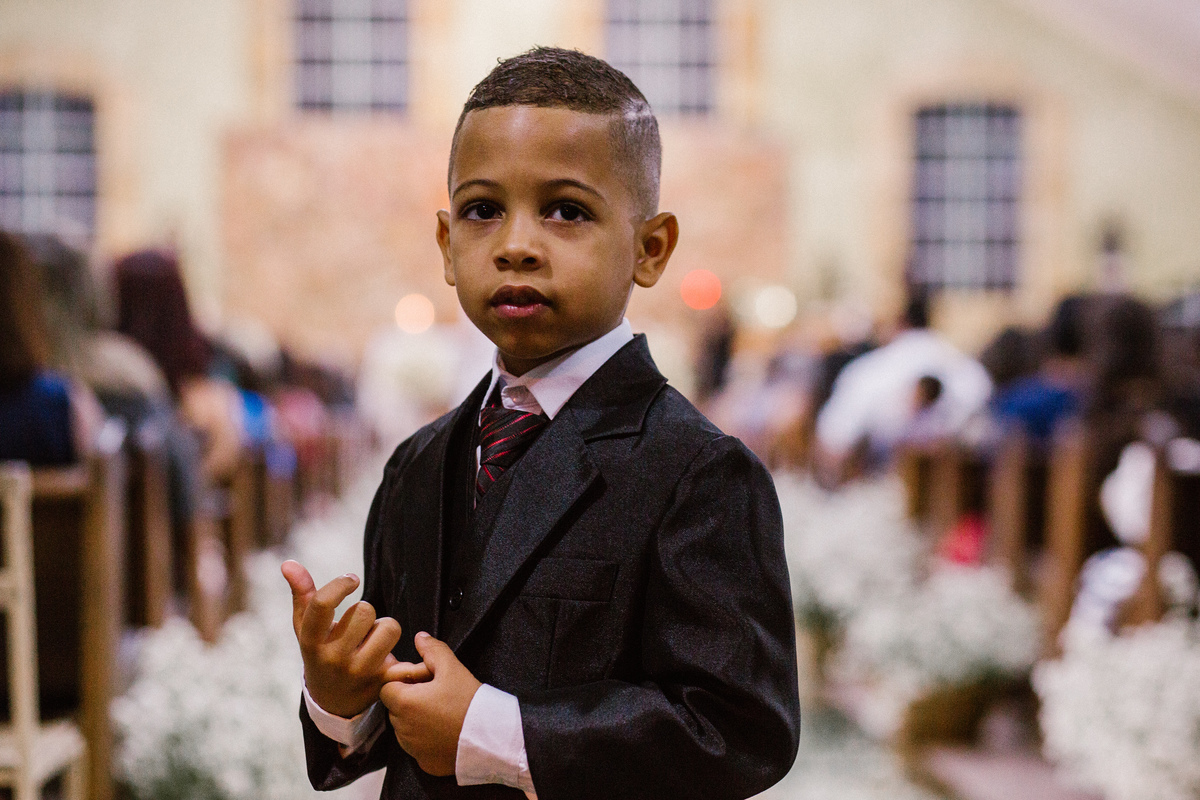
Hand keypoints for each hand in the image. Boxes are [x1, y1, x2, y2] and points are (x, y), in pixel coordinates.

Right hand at [282, 559, 403, 717]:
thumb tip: (288, 563)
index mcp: (311, 642)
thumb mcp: (306, 628)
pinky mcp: (381, 683)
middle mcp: (333, 658)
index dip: (340, 584)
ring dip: (385, 628)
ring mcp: (358, 673)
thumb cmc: (320, 652)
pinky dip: (413, 660)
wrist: (332, 702)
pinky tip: (407, 662)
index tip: (352, 579)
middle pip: (364, 611)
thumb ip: (302, 594)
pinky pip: (406, 661)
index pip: (322, 604)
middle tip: (360, 625)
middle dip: (366, 611)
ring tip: (374, 639)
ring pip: (388, 628)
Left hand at [380, 632, 482, 775]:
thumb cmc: (469, 700)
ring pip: (405, 729)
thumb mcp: (452, 668)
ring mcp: (412, 749)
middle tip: (436, 694)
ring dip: (415, 720)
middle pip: (395, 708)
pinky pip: (417, 748)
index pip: (387, 687)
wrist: (491, 738)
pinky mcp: (424, 763)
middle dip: (409, 700)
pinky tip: (446, 732)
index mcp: (404, 703)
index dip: (403, 681)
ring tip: (443, 713)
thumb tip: (419, 637)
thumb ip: (433, 650)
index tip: (425, 680)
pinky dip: (426, 740)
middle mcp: (402, 729)